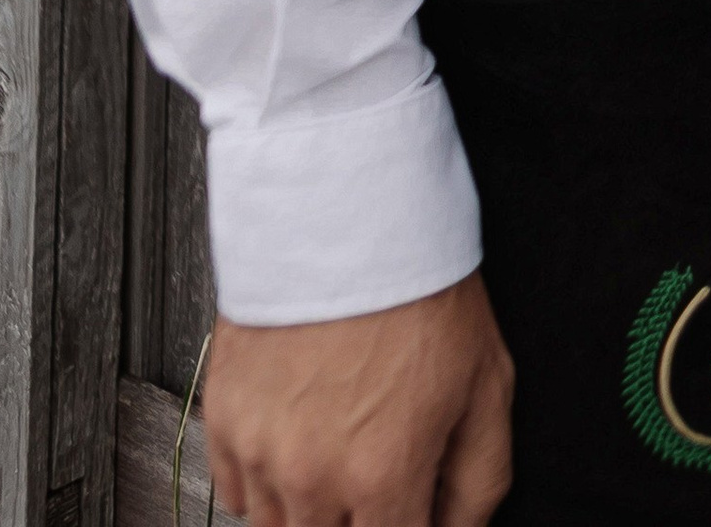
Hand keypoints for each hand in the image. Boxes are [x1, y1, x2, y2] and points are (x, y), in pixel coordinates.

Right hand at [202, 271, 512, 526]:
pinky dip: (266, 485)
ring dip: (312, 510)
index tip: (411, 510)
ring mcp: (260, 452)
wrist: (346, 213)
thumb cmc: (417, 288)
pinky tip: (300, 439)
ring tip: (341, 448)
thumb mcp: (487, 384)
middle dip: (361, 519)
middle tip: (378, 473)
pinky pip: (236, 496)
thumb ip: (478, 481)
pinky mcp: (223, 422)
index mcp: (383, 475)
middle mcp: (313, 476)